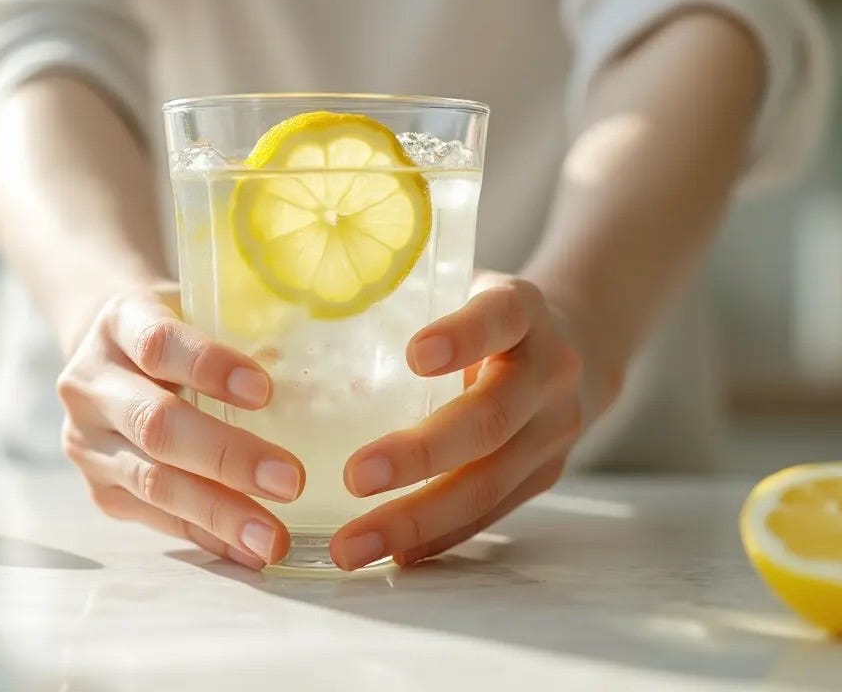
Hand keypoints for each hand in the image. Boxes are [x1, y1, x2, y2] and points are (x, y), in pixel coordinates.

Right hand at [57, 286, 304, 569]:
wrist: (106, 353)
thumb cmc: (177, 333)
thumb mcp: (201, 313)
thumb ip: (246, 339)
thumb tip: (323, 388)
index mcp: (119, 323)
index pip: (159, 344)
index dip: (209, 368)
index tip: (264, 392)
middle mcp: (90, 383)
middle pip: (156, 424)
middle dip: (226, 457)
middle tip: (290, 481)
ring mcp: (87, 442)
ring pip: (152, 482)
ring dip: (219, 512)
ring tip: (273, 538)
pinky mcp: (99, 489)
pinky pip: (155, 519)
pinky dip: (206, 535)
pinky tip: (248, 550)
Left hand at [329, 272, 586, 569]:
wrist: (571, 343)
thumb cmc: (478, 314)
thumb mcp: (454, 287)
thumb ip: (391, 310)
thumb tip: (270, 346)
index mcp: (523, 308)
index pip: (500, 317)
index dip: (463, 336)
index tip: (414, 355)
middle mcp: (550, 369)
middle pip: (491, 418)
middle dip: (422, 454)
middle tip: (356, 476)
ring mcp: (554, 429)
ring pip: (488, 482)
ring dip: (417, 518)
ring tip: (352, 543)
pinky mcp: (545, 475)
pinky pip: (489, 513)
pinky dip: (438, 536)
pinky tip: (392, 554)